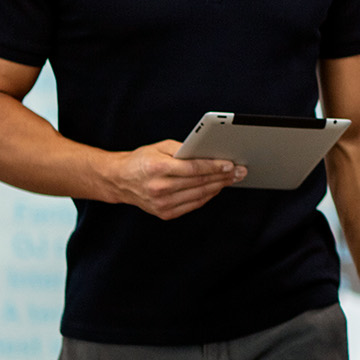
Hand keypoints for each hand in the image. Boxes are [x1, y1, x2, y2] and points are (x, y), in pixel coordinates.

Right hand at [101, 140, 243, 219]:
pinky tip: (216, 188)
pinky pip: (193, 205)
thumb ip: (183, 149)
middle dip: (223, 177)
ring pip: (199, 195)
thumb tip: (209, 153)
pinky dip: (207, 196)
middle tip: (239, 171)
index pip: (193, 169)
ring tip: (232, 179)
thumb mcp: (159, 147)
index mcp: (157, 168)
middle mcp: (159, 188)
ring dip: (218, 187)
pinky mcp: (164, 213)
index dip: (215, 167)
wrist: (119, 180)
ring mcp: (161, 203)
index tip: (231, 164)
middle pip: (199, 183)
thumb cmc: (141, 160)